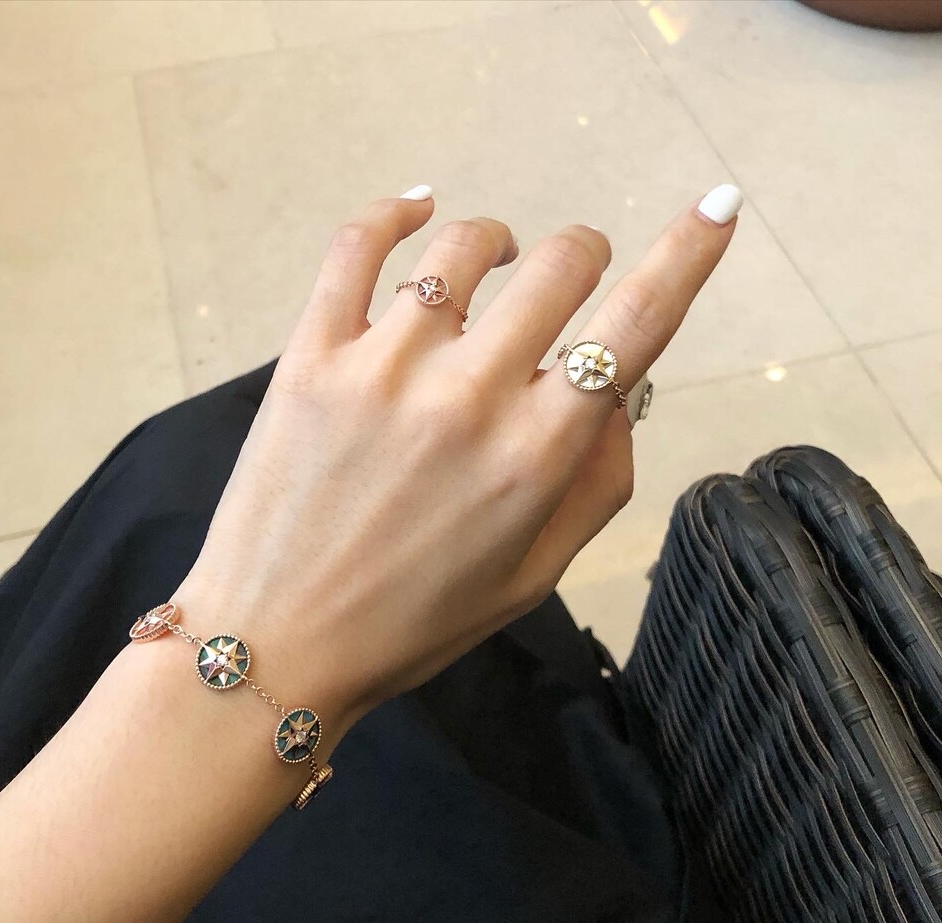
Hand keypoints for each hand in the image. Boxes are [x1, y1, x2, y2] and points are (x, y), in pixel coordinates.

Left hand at [175, 185, 739, 722]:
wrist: (279, 642)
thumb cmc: (415, 622)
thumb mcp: (533, 575)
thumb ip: (596, 483)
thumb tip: (616, 397)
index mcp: (534, 456)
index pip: (635, 328)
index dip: (689, 255)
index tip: (719, 206)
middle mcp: (468, 397)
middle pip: (561, 266)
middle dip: (583, 256)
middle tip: (572, 275)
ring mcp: (384, 367)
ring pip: (464, 244)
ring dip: (500, 242)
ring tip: (497, 261)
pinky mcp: (312, 355)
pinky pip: (356, 247)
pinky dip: (394, 211)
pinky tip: (417, 204)